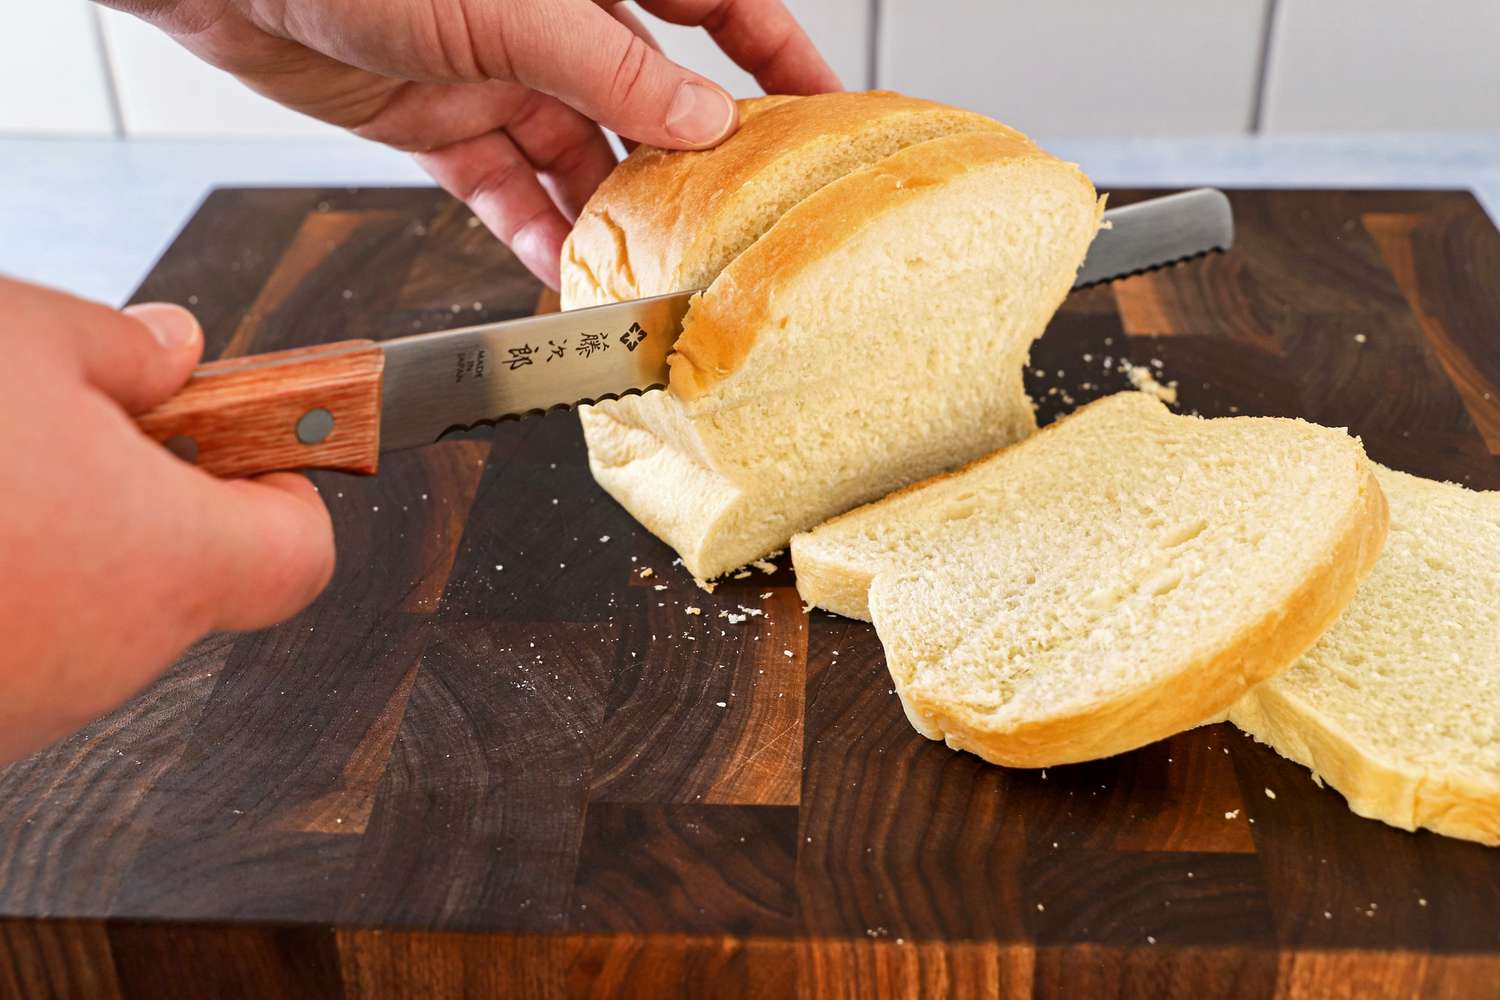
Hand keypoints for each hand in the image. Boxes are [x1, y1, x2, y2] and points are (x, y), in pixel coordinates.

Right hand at [0, 277, 334, 764]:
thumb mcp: (13, 340)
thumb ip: (120, 350)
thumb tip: (175, 350)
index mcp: (167, 563)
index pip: (296, 555)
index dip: (285, 488)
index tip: (246, 437)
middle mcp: (109, 659)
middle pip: (185, 576)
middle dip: (144, 497)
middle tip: (67, 431)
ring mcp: (23, 709)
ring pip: (87, 612)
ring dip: (53, 543)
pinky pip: (9, 644)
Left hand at [110, 0, 841, 286]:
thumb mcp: (514, 3)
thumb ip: (613, 67)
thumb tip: (704, 118)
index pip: (716, 4)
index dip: (776, 57)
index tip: (823, 115)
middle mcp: (554, 14)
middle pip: (649, 96)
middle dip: (689, 163)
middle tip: (731, 226)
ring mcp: (499, 66)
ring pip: (580, 155)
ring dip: (609, 216)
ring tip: (647, 277)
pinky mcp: (440, 118)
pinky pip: (503, 186)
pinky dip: (529, 230)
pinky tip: (558, 275)